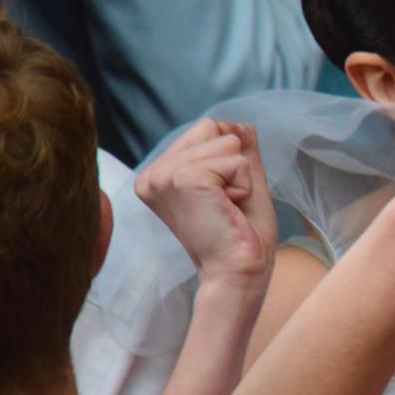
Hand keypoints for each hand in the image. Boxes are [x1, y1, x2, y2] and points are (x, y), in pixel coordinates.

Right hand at [136, 120, 276, 286]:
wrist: (239, 272)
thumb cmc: (241, 235)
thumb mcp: (242, 182)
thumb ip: (239, 150)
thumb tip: (240, 123)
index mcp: (158, 174)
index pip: (207, 128)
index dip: (230, 160)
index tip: (221, 199)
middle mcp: (151, 174)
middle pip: (213, 126)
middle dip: (234, 163)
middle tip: (225, 204)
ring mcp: (162, 176)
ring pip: (226, 141)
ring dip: (240, 176)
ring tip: (225, 207)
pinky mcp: (182, 180)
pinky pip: (235, 160)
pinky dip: (243, 184)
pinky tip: (227, 210)